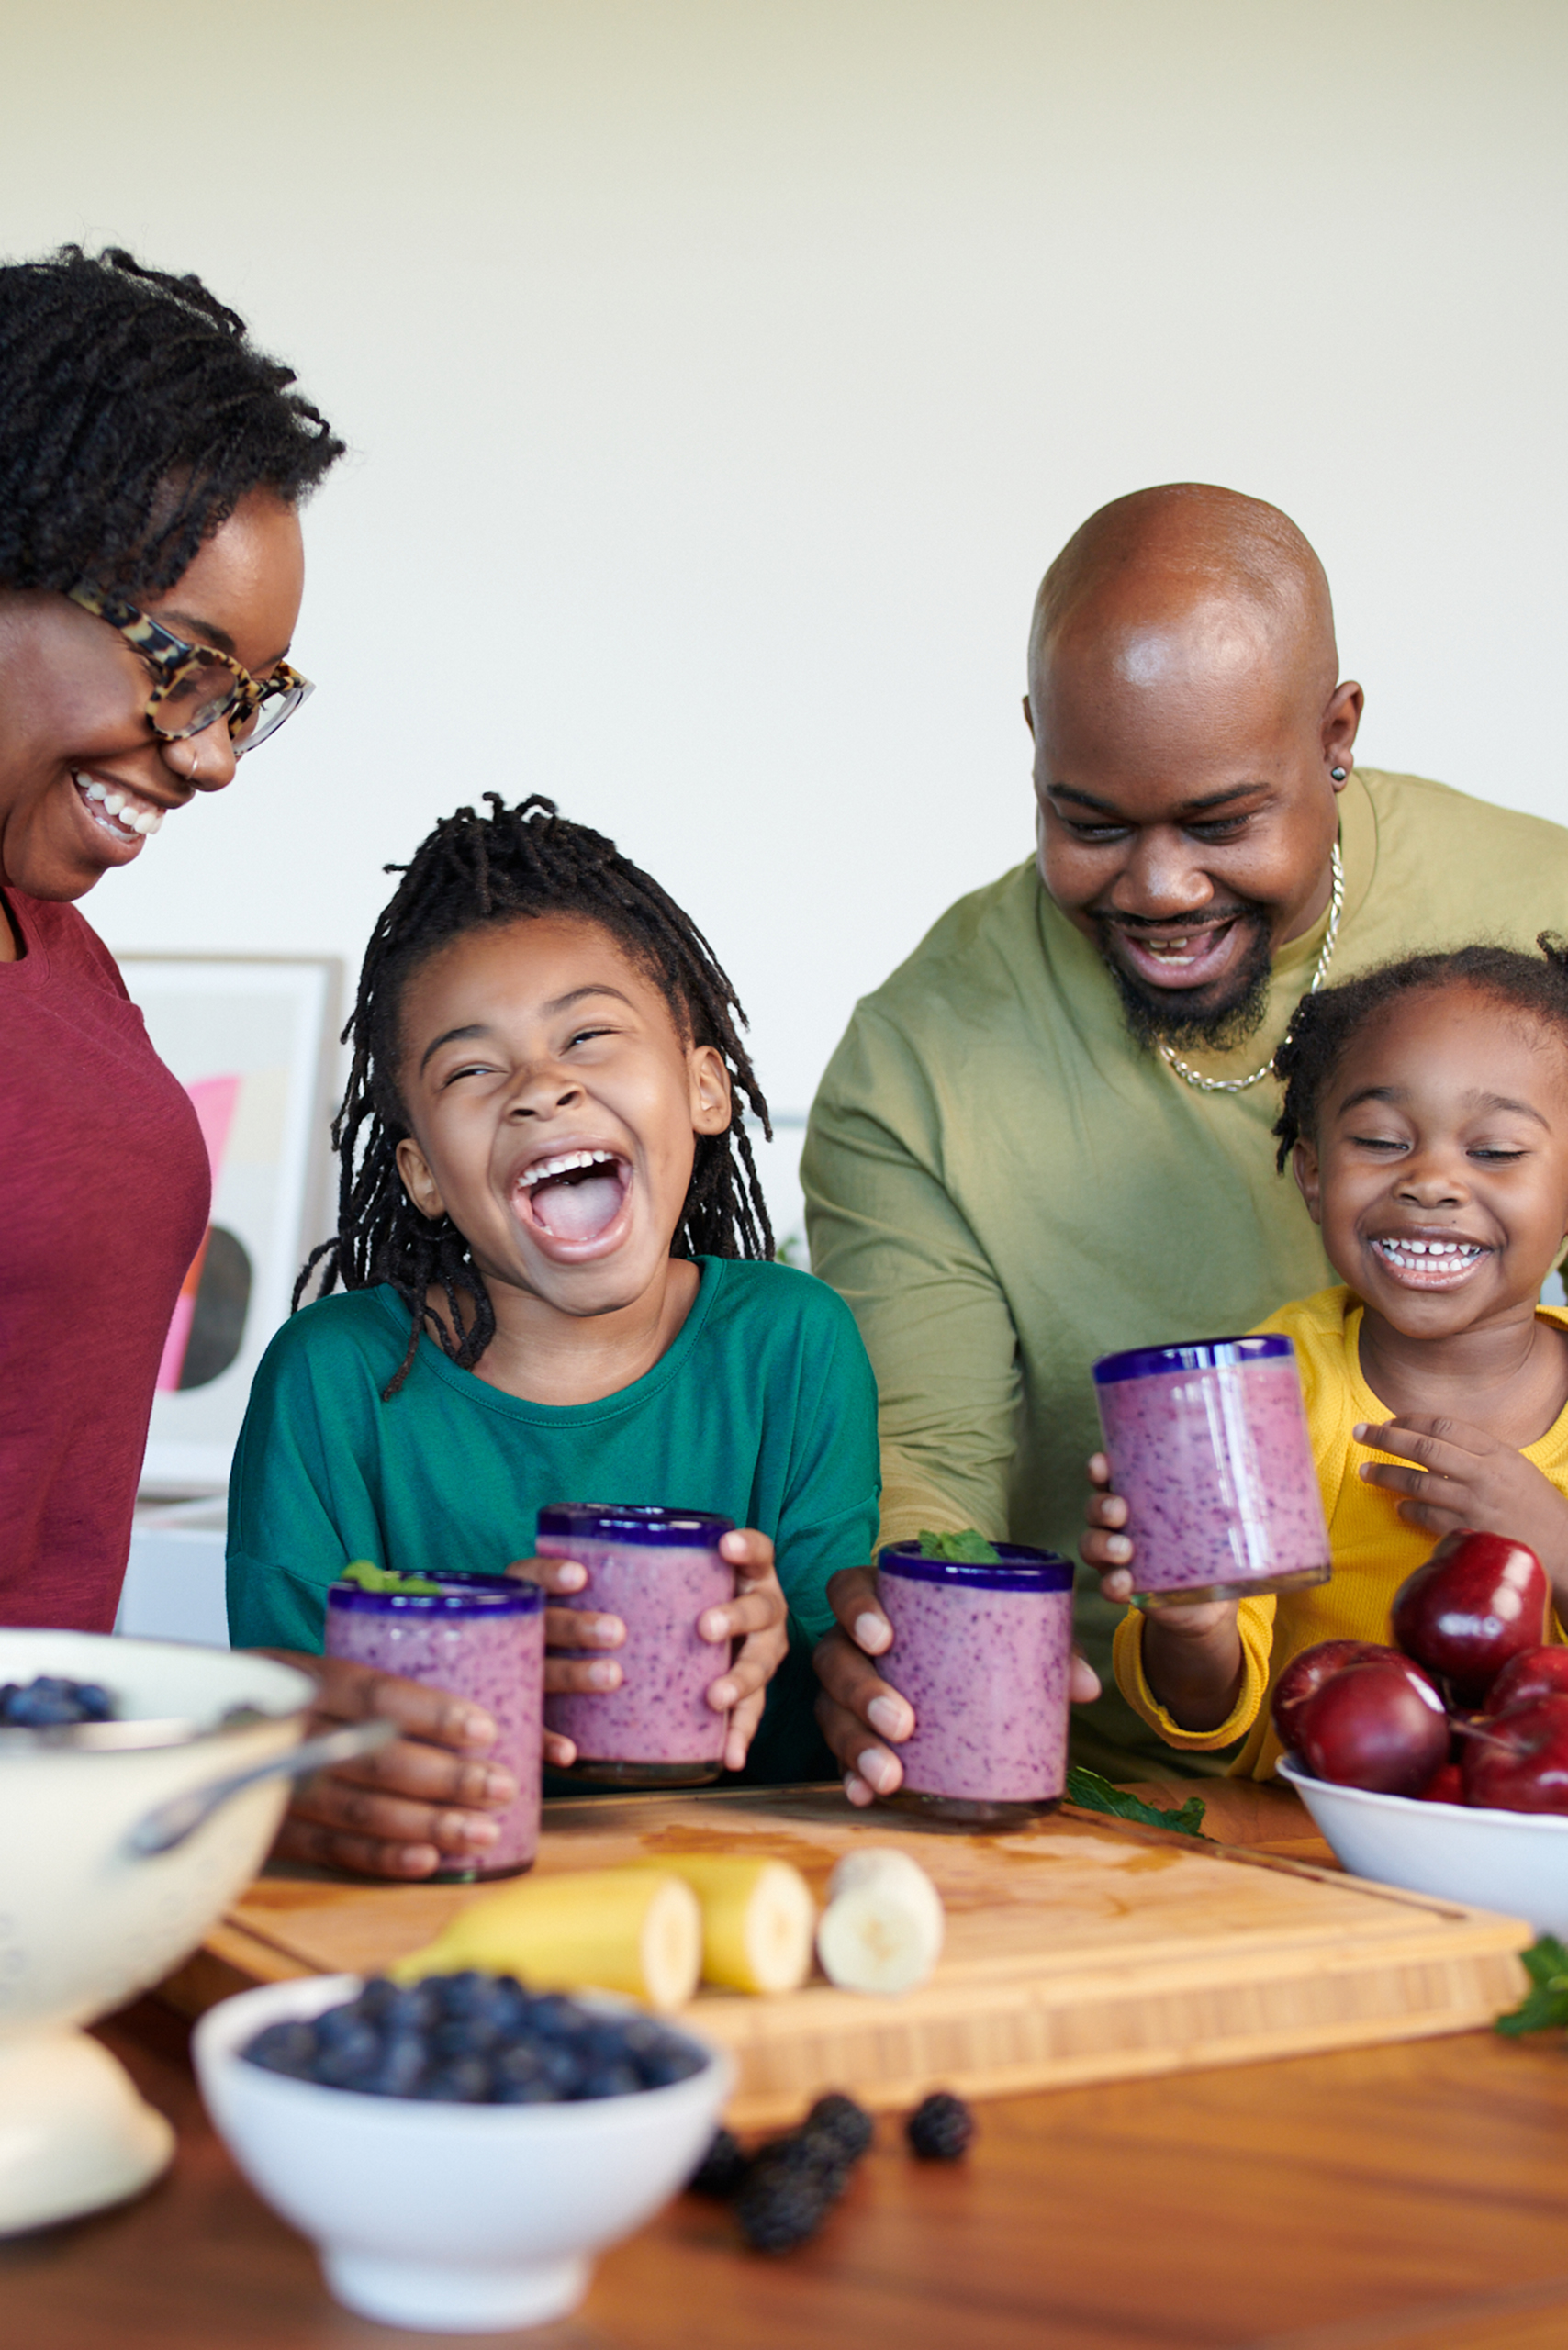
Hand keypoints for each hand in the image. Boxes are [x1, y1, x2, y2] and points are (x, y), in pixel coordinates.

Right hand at [258, 1650, 518, 1880]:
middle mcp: (284, 1729)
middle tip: (501, 1787)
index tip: (485, 1730)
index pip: (373, 1692)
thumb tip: (476, 1699)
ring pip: (358, 1809)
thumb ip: (372, 1687)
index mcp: (300, 1675)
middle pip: (373, 1756)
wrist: (197, 1734)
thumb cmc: (283, 1699)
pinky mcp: (268, 1833)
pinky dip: (382, 1858)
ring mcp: (272, 1785)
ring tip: (481, 1832)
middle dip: (445, 1777)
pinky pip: (331, 1850)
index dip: (431, 1713)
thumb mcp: (313, 1670)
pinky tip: (428, 1861)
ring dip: (427, 1823)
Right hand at [506, 1553, 626, 1769]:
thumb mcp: (586, 1604)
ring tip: (614, 1676)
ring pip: (540, 1674)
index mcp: (527, 1598)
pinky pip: (531, 1731)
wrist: (489, 1701)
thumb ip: (617, 1589)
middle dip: (576, 1626)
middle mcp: (515, 1634)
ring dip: (574, 1675)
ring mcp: (511, 1676)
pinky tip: (571, 1752)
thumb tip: (692, 1552)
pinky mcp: (518, 1717)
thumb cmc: (573, 1633)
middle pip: (541, 1625)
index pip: (530, 1576)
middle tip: (617, 1631)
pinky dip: (549, 1741)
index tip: (581, 1576)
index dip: (551, 1573)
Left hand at [509, 1531, 788, 1775]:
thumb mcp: (674, 1576)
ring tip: (712, 1697)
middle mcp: (763, 1612)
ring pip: (758, 1665)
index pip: (757, 1551)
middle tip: (704, 1627)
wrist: (719, 1630)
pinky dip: (738, 1736)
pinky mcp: (752, 1691)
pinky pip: (748, 1716)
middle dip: (734, 1617)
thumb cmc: (678, 1599)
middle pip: (760, 1609)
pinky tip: (729, 1757)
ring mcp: (761, 1652)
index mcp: (747, 1576)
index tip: (724, 1546)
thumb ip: (643, 1571)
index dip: (746, 1547)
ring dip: (737, 1682)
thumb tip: (571, 1570)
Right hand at [813, 1562, 1102, 1808]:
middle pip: (834, 1658)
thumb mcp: (1014, 1637)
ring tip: (890, 1776)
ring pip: (830, 1710)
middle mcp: (853, 1644)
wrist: (973, 1681)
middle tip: (903, 1722)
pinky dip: (849, 1775)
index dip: (856, 1609)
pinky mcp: (851, 1733)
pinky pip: (836, 1755)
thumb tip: (1085, 1687)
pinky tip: (865, 1794)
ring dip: (855, 1743)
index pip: (848, 1589)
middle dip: (863, 1691)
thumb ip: (1048, 1649)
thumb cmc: (984, 1642)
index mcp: (884, 1601)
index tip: (884, 1637)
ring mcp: (845, 1691)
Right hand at [1082, 1452, 1234, 1635]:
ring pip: (1091, 1544)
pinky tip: (1124, 1583)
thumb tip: (1268, 1465)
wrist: (1209, 1604)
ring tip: (1125, 1550)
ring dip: (1102, 1544)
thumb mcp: (1221, 1519)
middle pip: (1095, 1508)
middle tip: (1120, 1510)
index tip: (1101, 1463)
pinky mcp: (1127, 1589)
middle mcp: (1121, 1525)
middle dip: (1101, 1506)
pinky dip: (1111, 1584)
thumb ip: (1233, 1496)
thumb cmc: (1212, 1547)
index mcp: (1139, 1499)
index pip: (1110, 1477)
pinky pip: (1107, 1585)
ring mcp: (1119, 1558)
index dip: (1099, 1469)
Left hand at [1356, 1415, 1567, 1578]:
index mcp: (1497, 1452)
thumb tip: (1431, 1436)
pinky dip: (1407, 1510)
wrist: (1564, 1548)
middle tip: (1360, 1433)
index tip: (1389, 1420)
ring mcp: (1476, 1505)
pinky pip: (1427, 1518)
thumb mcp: (1514, 1467)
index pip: (1445, 1425)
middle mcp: (1484, 1475)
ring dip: (1386, 1475)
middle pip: (1424, 1449)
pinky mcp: (1469, 1534)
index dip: (1411, 1420)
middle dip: (1386, 1438)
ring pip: (1419, 1484)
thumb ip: (1479, 1452)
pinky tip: (1397, 1507)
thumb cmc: (1537, 1506)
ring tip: (1365, 1471)